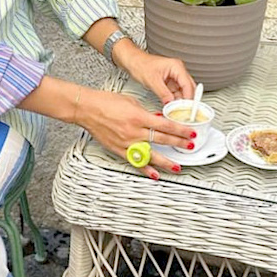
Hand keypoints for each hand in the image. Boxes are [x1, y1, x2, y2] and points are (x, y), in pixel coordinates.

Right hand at [78, 88, 196, 179]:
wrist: (87, 109)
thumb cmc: (105, 102)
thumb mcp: (131, 102)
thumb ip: (146, 113)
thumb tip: (158, 119)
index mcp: (138, 117)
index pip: (165, 125)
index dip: (180, 130)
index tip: (190, 134)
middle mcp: (133, 131)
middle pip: (162, 139)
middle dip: (179, 144)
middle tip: (189, 147)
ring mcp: (126, 142)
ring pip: (150, 154)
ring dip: (165, 162)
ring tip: (176, 167)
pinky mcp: (118, 149)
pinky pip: (135, 161)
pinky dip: (145, 169)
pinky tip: (154, 174)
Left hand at [123, 51, 195, 103]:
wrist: (133, 62)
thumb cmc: (141, 65)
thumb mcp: (152, 81)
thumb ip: (163, 93)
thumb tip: (170, 103)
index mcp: (176, 66)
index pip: (187, 84)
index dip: (189, 97)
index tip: (188, 107)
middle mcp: (177, 71)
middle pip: (188, 88)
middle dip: (186, 100)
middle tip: (184, 111)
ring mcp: (174, 76)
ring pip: (182, 91)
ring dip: (180, 101)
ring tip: (177, 110)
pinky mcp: (169, 82)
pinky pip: (175, 92)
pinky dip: (174, 99)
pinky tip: (172, 106)